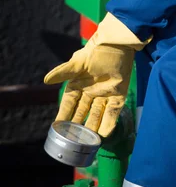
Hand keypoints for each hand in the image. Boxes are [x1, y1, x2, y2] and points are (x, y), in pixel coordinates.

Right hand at [44, 13, 149, 136]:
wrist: (117, 44)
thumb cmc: (96, 51)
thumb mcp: (78, 62)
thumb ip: (64, 72)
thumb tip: (46, 80)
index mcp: (78, 84)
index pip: (69, 104)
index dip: (64, 115)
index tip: (58, 128)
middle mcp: (91, 92)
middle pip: (83, 113)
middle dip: (78, 126)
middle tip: (73, 141)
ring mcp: (105, 94)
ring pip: (97, 115)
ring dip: (93, 127)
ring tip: (88, 142)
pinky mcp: (119, 95)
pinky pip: (113, 112)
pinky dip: (109, 123)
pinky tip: (104, 134)